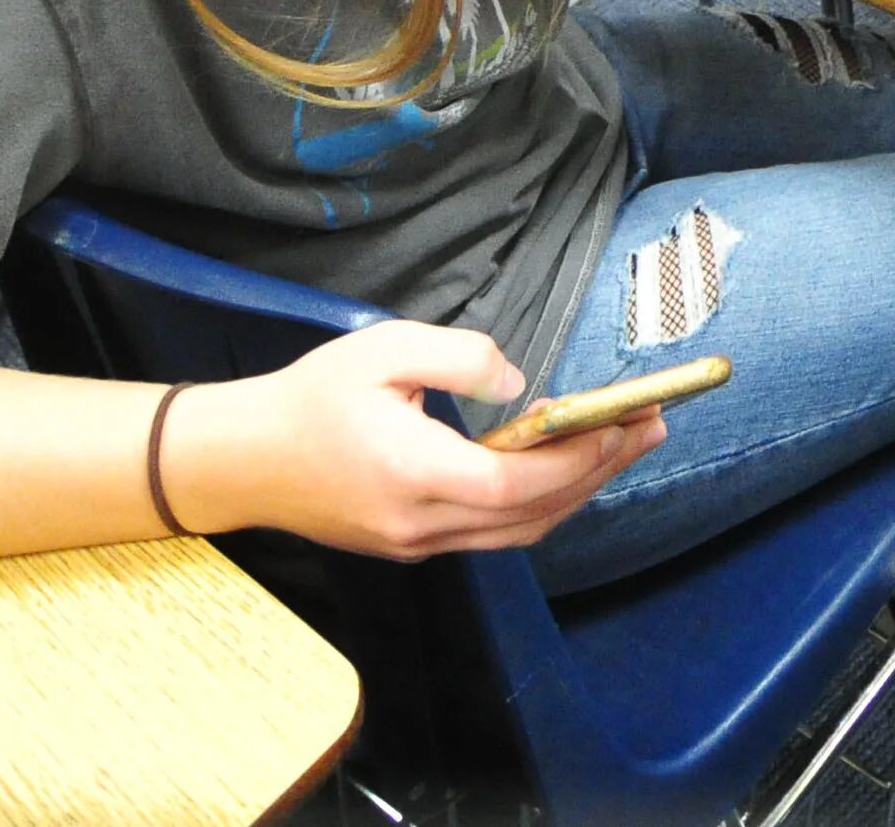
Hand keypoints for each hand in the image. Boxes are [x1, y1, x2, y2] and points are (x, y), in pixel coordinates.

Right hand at [163, 321, 662, 560]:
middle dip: (598, 471)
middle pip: (529, 515)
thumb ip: (458, 357)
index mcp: (411, 472)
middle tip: (653, 427)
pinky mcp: (409, 544)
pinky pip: (490, 534)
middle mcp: (418, 523)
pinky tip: (562, 468)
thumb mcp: (383, 349)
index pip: (513, 484)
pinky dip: (537, 505)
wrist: (242, 459)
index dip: (575, 460)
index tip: (623, 424)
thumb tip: (519, 382)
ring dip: (576, 492)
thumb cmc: (311, 396)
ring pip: (516, 533)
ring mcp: (414, 543)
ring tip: (623, 446)